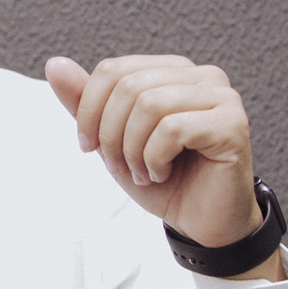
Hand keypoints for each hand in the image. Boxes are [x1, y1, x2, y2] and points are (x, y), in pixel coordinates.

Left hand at [45, 54, 261, 249]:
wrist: (201, 224)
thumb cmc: (163, 180)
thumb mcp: (112, 140)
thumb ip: (85, 102)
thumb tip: (55, 65)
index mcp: (172, 71)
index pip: (112, 70)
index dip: (89, 111)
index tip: (90, 147)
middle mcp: (202, 75)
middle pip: (128, 87)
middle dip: (111, 135)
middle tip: (121, 167)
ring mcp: (222, 97)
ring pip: (150, 105)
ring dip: (133, 150)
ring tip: (143, 172)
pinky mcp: (232, 124)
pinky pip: (173, 129)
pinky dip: (155, 159)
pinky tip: (162, 174)